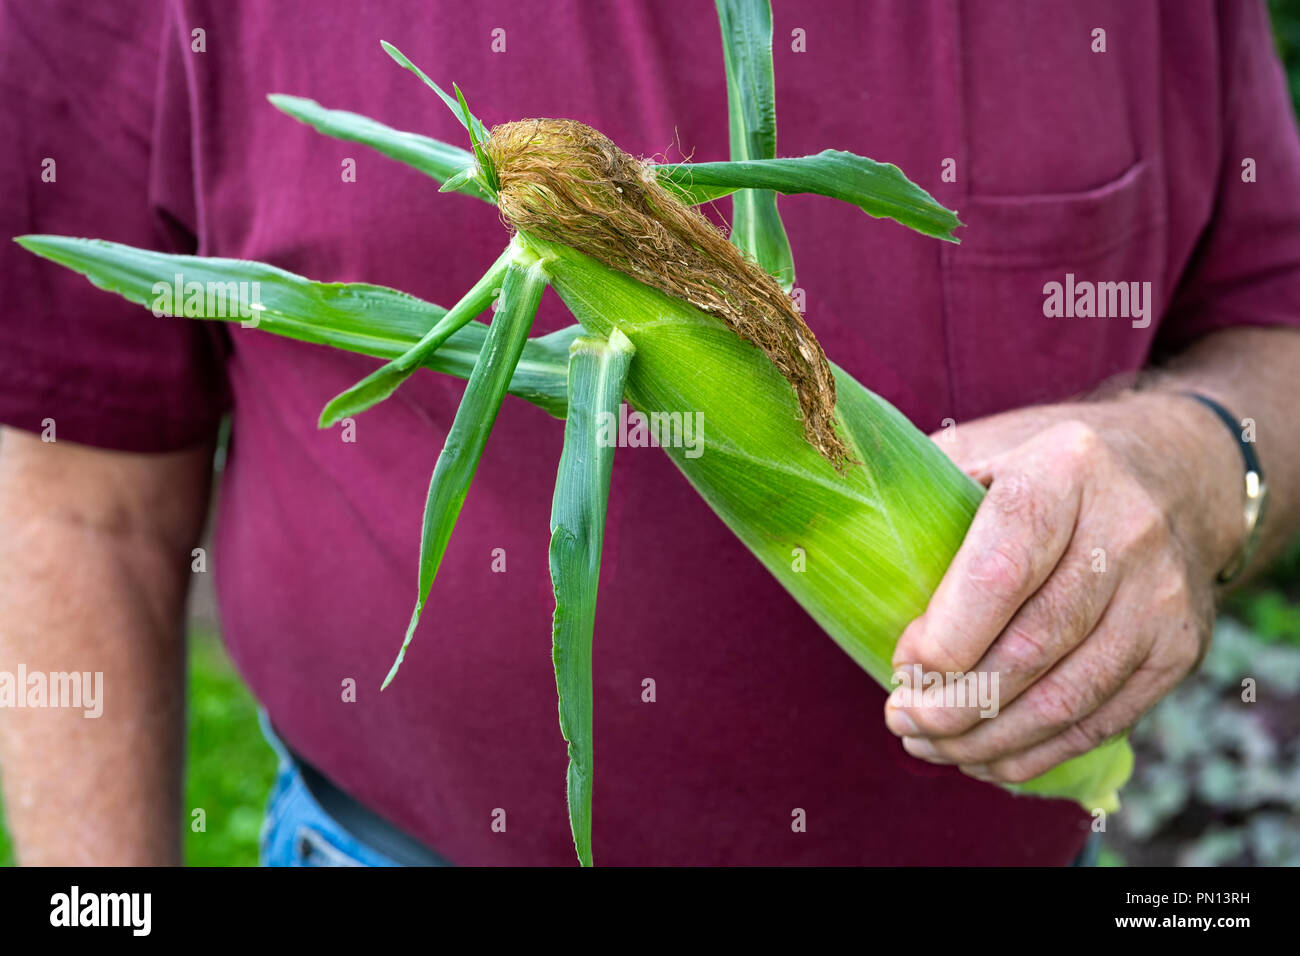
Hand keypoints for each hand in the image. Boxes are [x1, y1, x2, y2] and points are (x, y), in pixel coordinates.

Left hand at [883, 391, 1243, 784]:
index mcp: (1064, 468)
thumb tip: (841, 533)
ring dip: (986, 738)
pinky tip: (983, 758)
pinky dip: (1035, 752)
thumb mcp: (986, 447)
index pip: (1002, 569)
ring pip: (1066, 696)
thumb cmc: (1045, 468)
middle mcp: (1125, 530)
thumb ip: (920, 484)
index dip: (947, 633)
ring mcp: (1161, 595)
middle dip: (955, 700)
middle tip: (900, 718)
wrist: (1176, 474)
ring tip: (929, 744)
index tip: (902, 666)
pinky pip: (1100, 720)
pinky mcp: (1179, 648)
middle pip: (1032, 644)